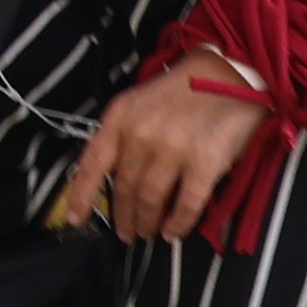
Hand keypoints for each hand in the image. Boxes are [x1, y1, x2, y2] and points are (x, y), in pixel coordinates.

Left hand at [54, 52, 268, 241]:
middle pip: (124, 186)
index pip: (93, 162)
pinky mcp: (205, 162)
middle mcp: (141, 133)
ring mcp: (173, 148)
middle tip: (126, 231)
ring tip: (147, 232)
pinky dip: (178, 223)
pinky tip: (173, 232)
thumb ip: (122, 136)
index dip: (82, 195)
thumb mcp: (138, 105)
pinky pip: (186, 203)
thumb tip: (113, 179)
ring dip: (146, 221)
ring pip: (150, 198)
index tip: (77, 219)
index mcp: (120, 117)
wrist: (228, 74)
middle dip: (123, 215)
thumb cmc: (181, 92)